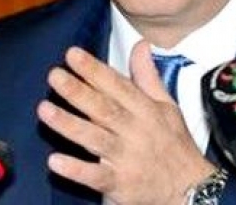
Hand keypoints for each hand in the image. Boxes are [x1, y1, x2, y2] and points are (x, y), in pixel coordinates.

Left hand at [37, 41, 214, 203]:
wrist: (190, 188)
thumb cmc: (175, 145)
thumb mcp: (168, 106)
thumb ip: (148, 76)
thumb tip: (140, 46)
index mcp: (145, 110)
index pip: (117, 86)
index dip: (95, 70)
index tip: (73, 55)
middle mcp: (135, 131)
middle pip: (104, 108)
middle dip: (78, 91)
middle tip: (55, 75)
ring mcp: (126, 158)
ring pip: (95, 139)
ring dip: (69, 124)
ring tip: (45, 109)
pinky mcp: (120, 184)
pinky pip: (96, 177)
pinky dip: (76, 169)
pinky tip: (55, 161)